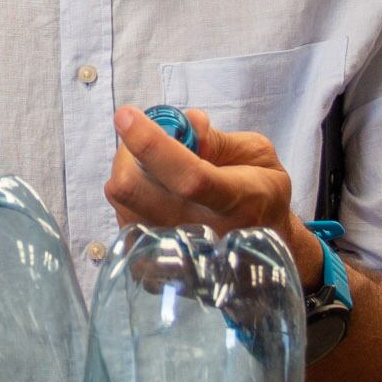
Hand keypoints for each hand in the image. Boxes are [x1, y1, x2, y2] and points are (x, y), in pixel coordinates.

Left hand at [104, 105, 317, 283]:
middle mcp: (202, 233)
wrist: (261, 253)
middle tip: (143, 139)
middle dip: (129, 152)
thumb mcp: (258, 155)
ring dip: (128, 172)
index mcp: (237, 201)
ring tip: (153, 169)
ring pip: (121, 201)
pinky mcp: (151, 265)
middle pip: (136, 190)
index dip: (152, 145)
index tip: (127, 116)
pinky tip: (152, 194)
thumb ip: (220, 139)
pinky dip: (128, 195)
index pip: (189, 177)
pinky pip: (120, 217)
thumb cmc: (259, 194)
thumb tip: (186, 124)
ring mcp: (174, 253)